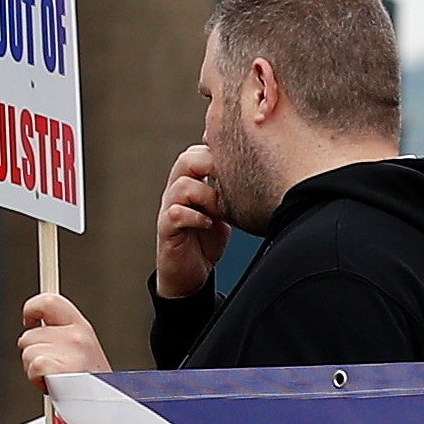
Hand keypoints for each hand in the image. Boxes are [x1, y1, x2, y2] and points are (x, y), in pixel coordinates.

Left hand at [18, 291, 105, 384]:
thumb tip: (36, 326)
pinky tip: (52, 384)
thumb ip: (59, 335)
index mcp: (81, 327)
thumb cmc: (92, 386)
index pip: (48, 301)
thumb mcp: (80, 351)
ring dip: (33, 368)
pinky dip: (36, 379)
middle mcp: (76, 335)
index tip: (30, 319)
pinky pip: (33, 366)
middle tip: (51, 367)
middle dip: (33, 353)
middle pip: (29, 334)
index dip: (31, 309)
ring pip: (27, 352)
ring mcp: (69, 351)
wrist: (104, 407)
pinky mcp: (60, 367)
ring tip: (54, 378)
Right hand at [152, 143, 228, 300]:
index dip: (219, 154)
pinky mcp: (166, 229)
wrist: (190, 272)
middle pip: (188, 159)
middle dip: (212, 167)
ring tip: (219, 210)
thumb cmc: (207, 237)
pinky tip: (208, 224)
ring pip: (182, 185)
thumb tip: (256, 166)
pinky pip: (176, 213)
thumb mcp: (223, 207)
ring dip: (206, 195)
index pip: (200, 151)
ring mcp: (169, 208)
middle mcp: (176, 190)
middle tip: (229, 185)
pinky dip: (195, 216)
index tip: (240, 167)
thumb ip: (229, 187)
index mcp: (190, 180)